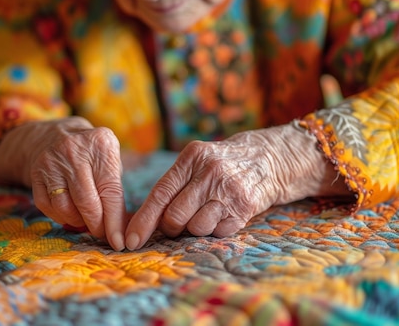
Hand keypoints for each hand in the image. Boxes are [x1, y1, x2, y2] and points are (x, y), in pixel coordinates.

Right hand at [0, 117, 126, 250]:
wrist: (53, 136)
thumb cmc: (91, 154)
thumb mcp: (109, 158)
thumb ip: (115, 189)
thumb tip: (122, 228)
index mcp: (101, 144)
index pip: (111, 191)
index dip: (115, 221)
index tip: (119, 241)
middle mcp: (74, 151)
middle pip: (87, 203)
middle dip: (97, 226)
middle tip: (103, 235)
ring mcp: (51, 162)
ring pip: (65, 208)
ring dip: (78, 222)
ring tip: (86, 221)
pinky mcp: (35, 174)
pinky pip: (48, 207)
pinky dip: (61, 217)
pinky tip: (70, 214)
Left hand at [124, 124, 350, 249]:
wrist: (268, 158)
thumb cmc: (221, 163)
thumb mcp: (196, 161)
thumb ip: (172, 185)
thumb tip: (143, 222)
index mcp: (192, 157)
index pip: (160, 193)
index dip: (143, 220)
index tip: (130, 240)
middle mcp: (210, 172)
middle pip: (175, 216)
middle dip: (171, 226)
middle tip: (178, 220)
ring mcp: (229, 190)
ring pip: (196, 228)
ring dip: (195, 228)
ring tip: (205, 212)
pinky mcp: (245, 208)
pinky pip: (218, 233)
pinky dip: (216, 230)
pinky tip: (222, 214)